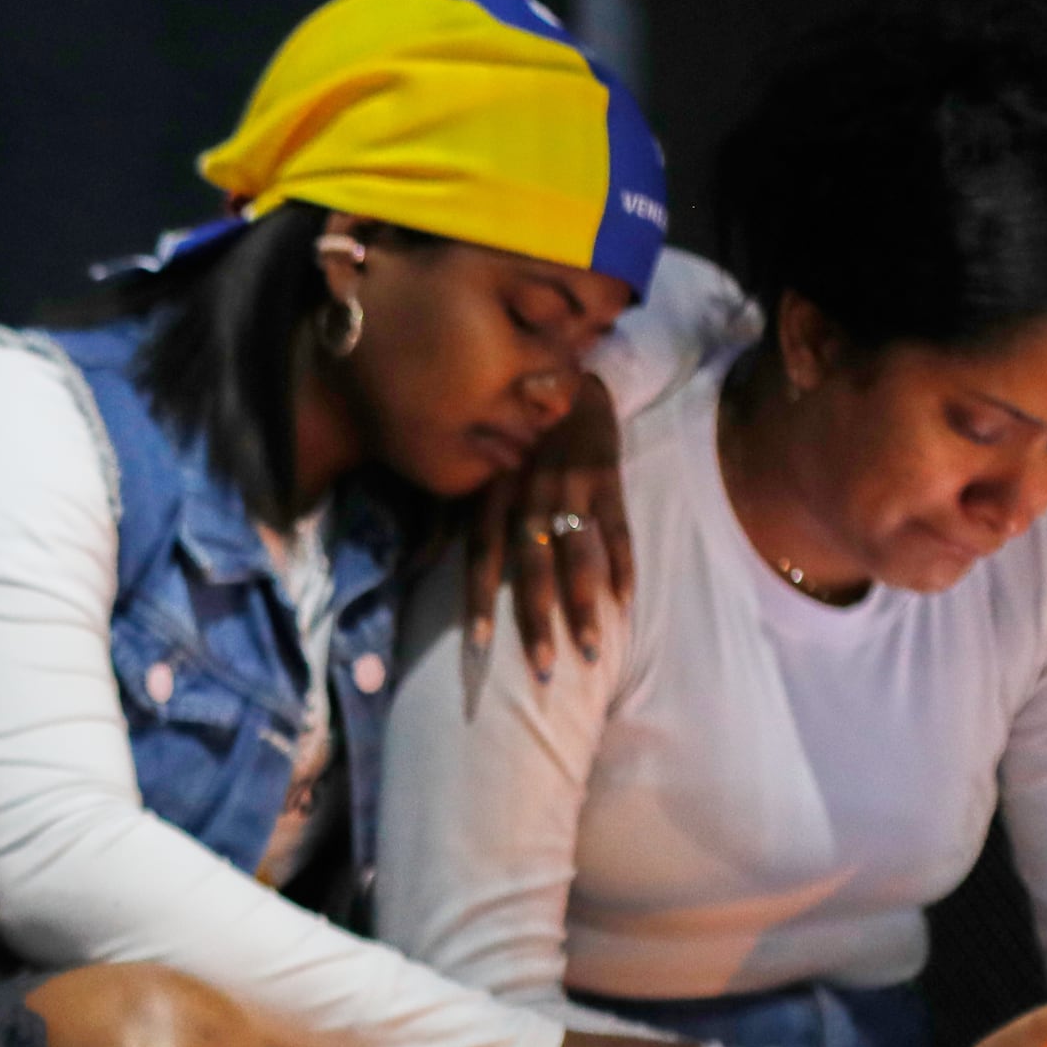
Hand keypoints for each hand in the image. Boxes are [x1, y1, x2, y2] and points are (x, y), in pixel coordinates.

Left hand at [467, 372, 635, 680]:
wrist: (566, 377)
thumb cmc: (515, 433)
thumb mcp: (479, 467)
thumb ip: (456, 512)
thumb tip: (421, 563)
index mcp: (494, 492)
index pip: (482, 552)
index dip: (480, 597)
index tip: (477, 644)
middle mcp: (528, 491)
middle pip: (532, 565)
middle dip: (538, 619)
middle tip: (544, 669)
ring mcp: (571, 484)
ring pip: (577, 552)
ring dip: (584, 603)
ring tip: (591, 649)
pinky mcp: (609, 477)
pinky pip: (616, 527)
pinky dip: (622, 563)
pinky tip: (625, 600)